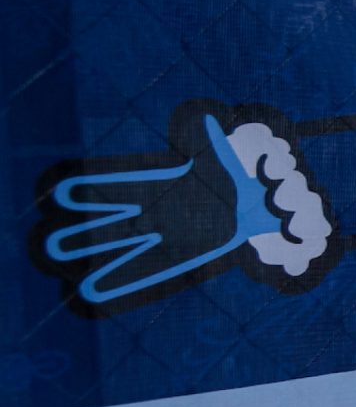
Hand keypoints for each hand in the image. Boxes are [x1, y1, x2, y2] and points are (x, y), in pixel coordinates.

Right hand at [37, 110, 280, 306]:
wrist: (254, 208)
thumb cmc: (231, 180)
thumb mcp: (220, 160)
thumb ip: (209, 140)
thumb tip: (205, 117)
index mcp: (157, 188)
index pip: (118, 188)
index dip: (93, 191)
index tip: (63, 193)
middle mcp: (152, 215)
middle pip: (108, 224)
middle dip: (81, 234)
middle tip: (49, 242)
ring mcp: (162, 238)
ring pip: (121, 249)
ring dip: (95, 260)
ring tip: (64, 270)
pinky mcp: (179, 257)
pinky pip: (147, 270)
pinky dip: (122, 279)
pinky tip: (97, 289)